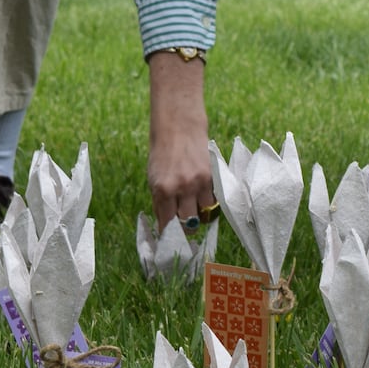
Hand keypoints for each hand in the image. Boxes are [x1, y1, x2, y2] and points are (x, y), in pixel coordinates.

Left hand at [145, 50, 214, 229]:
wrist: (178, 127)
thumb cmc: (162, 155)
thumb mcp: (154, 179)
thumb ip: (161, 203)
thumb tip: (167, 227)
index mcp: (162, 190)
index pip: (168, 225)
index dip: (170, 235)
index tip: (172, 240)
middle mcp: (181, 188)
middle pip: (189, 225)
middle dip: (186, 229)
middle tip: (184, 225)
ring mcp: (199, 183)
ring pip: (205, 215)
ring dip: (200, 215)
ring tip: (194, 206)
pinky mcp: (213, 177)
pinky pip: (214, 201)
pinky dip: (209, 202)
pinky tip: (202, 194)